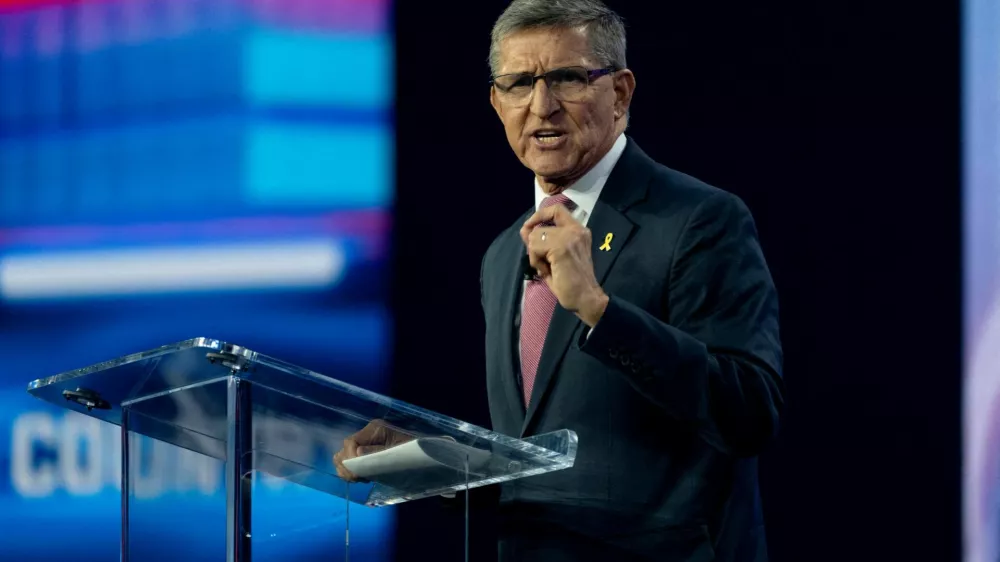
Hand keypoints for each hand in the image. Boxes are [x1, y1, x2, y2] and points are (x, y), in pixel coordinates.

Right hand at [333, 419, 412, 481]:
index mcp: (374, 429)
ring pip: (342, 457)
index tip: (357, 474)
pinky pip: (348, 462)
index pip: (350, 442)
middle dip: (347, 467)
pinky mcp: (365, 453)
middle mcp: (366, 434)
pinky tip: (363, 477)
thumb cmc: (413, 451)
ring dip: (348, 470)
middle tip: (359, 479)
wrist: (423, 452)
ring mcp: (364, 443)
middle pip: (344, 449)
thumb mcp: (398, 452)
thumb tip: (357, 453)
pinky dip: (351, 472)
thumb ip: (377, 453)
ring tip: (361, 478)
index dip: (349, 459)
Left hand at [520, 203, 609, 326]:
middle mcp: (576, 229)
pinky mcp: (561, 247)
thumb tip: (524, 231)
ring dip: (535, 255)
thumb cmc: (571, 282)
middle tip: (541, 261)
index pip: (556, 209)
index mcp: (578, 230)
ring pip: (535, 236)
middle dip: (533, 243)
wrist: (586, 298)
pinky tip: (547, 271)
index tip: (530, 227)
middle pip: (540, 225)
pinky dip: (535, 260)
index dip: (539, 215)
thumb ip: (542, 242)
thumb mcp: (555, 257)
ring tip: (547, 268)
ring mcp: (569, 236)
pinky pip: (535, 247)